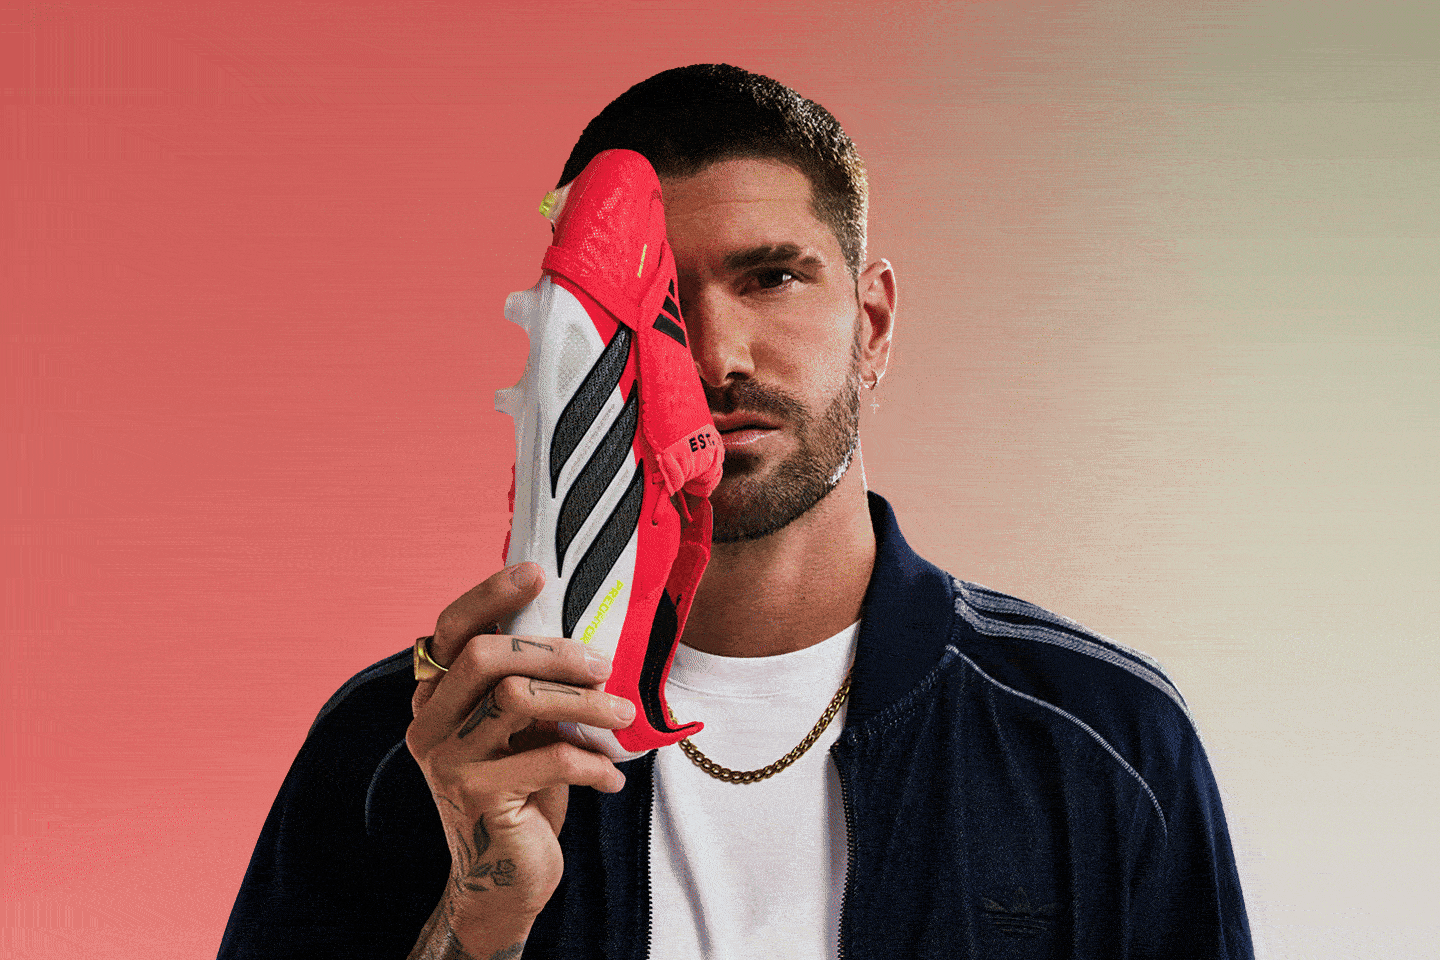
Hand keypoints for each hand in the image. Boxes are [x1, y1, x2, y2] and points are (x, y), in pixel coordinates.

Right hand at [405, 562, 634, 957]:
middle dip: (554, 652)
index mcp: (436, 695)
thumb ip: (530, 685)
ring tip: (623, 714)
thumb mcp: (522, 730)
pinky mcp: (476, 797)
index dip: (490, 594)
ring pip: (517, 699)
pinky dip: (591, 762)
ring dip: (584, 702)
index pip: (452, 628)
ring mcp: (447, 761)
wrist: (504, 880)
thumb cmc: (522, 790)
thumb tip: (589, 636)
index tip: (537, 573)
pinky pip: (546, 757)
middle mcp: (429, 722)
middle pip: (485, 656)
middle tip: (604, 664)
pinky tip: (612, 777)